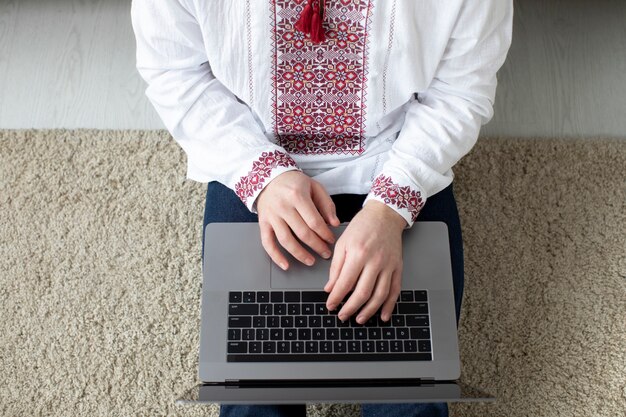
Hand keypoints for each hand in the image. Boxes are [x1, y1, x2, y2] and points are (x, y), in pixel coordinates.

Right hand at [256, 171, 340, 269]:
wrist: (269, 178)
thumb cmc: (294, 183)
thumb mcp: (314, 187)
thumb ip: (326, 204)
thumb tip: (334, 223)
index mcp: (297, 196)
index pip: (314, 221)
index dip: (324, 234)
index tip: (331, 240)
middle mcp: (283, 206)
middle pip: (302, 233)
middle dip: (317, 246)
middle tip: (325, 253)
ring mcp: (272, 216)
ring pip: (286, 240)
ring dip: (300, 254)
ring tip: (310, 261)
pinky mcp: (263, 223)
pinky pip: (267, 242)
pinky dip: (275, 256)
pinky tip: (285, 265)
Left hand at [324, 200, 406, 323]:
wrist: (385, 215)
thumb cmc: (362, 226)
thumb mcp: (343, 243)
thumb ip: (336, 267)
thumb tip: (330, 288)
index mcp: (358, 253)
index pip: (345, 282)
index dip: (336, 297)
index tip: (330, 305)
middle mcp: (375, 261)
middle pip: (363, 292)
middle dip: (350, 308)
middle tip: (342, 316)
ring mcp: (388, 265)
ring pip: (379, 295)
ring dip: (369, 311)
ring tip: (359, 319)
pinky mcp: (398, 268)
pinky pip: (395, 290)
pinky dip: (390, 305)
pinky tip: (383, 315)